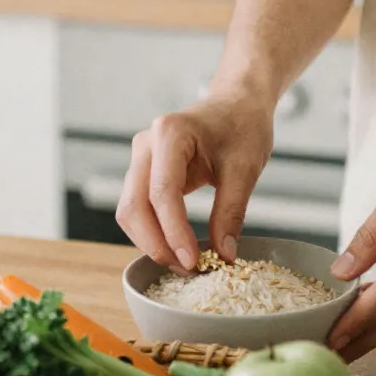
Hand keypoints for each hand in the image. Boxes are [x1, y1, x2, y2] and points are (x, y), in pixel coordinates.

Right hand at [116, 93, 273, 271]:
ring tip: (185, 264)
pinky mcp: (143, 172)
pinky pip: (138, 209)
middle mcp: (146, 145)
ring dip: (152, 243)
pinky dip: (153, 233)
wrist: (236, 105)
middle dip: (157, 244)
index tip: (193, 261)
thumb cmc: (242, 127)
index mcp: (170, 133)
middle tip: (189, 270)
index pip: (163, 192)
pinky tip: (177, 249)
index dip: (174, 232)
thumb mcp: (245, 168)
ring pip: (130, 212)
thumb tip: (223, 255)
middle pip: (134, 206)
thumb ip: (232, 211)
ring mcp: (140, 158)